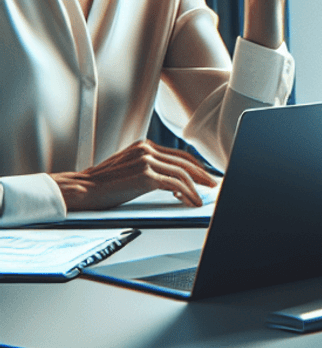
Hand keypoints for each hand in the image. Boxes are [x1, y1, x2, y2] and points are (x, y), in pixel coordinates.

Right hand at [52, 141, 216, 210]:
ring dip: (195, 188)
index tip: (204, 175)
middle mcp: (147, 149)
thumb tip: (172, 181)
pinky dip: (187, 194)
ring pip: (182, 173)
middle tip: (212, 184)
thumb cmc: (104, 183)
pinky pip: (175, 185)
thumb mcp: (129, 168)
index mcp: (144, 146)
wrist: (82, 189)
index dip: (195, 165)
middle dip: (202, 175)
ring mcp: (147, 161)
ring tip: (201, 198)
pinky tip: (190, 201)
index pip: (178, 154)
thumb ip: (149, 167)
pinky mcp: (146, 176)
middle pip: (184, 162)